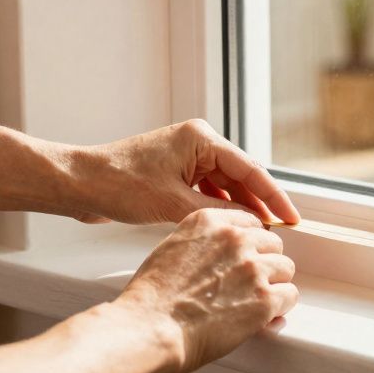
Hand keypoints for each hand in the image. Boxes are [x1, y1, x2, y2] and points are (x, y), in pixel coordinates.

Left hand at [65, 119, 299, 225]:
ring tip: (259, 233)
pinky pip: (207, 190)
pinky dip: (220, 208)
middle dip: (260, 203)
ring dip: (240, 208)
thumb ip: (215, 213)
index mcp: (201, 139)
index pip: (249, 169)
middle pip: (240, 175)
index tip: (292, 217)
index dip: (274, 196)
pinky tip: (230, 227)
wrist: (80, 184)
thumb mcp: (173, 204)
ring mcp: (185, 157)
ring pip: (225, 185)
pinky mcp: (174, 172)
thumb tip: (249, 225)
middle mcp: (197, 143)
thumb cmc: (119, 185)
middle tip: (282, 230)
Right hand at [117, 209, 298, 372]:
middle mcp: (235, 238)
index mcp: (210, 221)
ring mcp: (252, 267)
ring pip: (285, 268)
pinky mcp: (264, 298)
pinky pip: (290, 296)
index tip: (248, 258)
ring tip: (255, 301)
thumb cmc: (153, 298)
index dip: (251, 245)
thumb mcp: (173, 249)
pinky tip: (264, 316)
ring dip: (274, 285)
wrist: (149, 328)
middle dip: (264, 263)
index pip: (250, 222)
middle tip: (249, 284)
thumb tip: (225, 258)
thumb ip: (205, 244)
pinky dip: (280, 308)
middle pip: (272, 243)